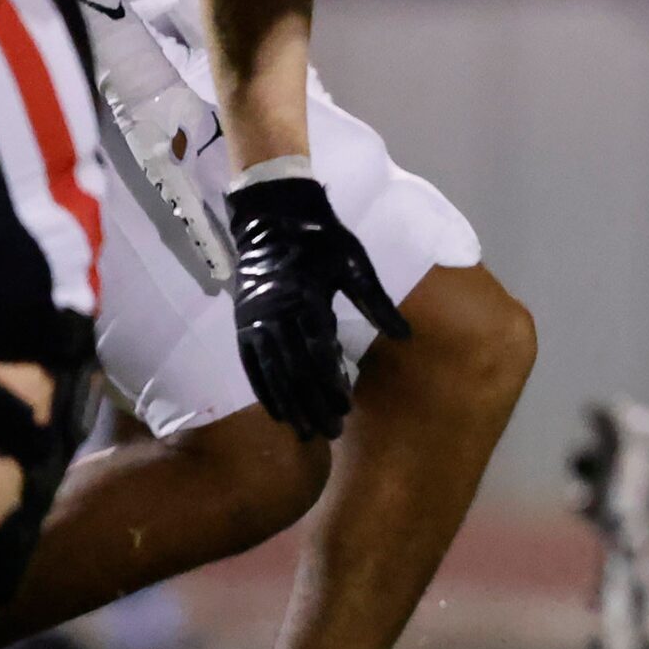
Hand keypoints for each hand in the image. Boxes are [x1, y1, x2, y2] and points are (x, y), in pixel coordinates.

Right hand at [227, 175, 412, 440]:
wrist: (274, 215)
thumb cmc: (322, 239)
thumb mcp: (355, 264)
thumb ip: (376, 302)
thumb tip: (405, 335)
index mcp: (306, 300)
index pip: (319, 353)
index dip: (330, 385)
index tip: (345, 409)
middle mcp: (276, 315)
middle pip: (294, 371)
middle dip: (312, 404)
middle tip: (330, 433)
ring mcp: (255, 319)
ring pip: (272, 372)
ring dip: (288, 404)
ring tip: (305, 433)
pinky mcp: (243, 321)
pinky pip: (251, 362)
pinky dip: (263, 389)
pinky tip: (277, 412)